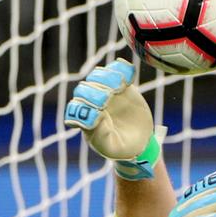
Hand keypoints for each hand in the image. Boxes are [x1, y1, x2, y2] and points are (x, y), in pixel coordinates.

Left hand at [63, 58, 164, 179]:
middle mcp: (92, 104)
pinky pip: (117, 70)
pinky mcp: (122, 86)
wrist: (140, 141)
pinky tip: (129, 78)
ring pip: (98, 76)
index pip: (76, 107)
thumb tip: (96, 114)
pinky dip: (121, 69)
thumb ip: (100, 134)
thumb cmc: (121, 147)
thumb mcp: (111, 147)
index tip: (100, 113)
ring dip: (107, 77)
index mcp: (85, 120)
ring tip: (121, 86)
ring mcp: (107, 92)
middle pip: (85, 88)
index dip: (85, 106)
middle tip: (109, 96)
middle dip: (95, 90)